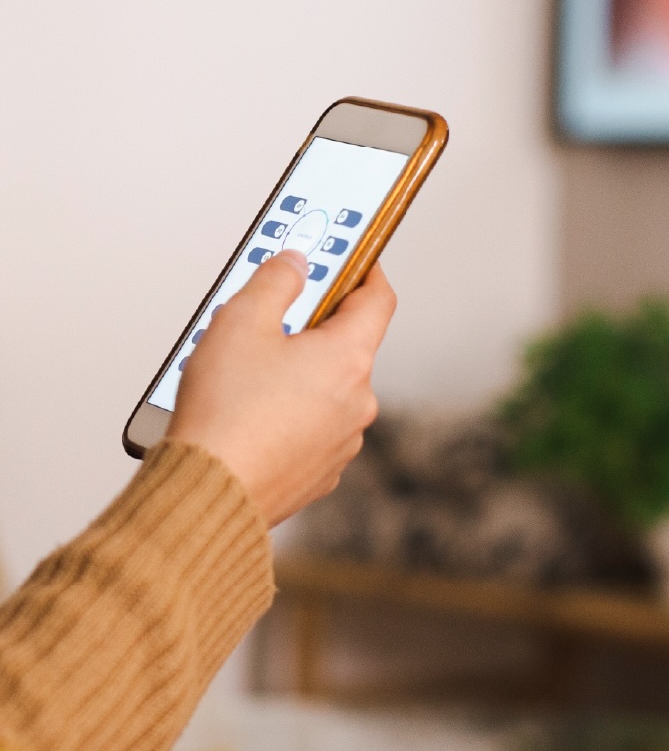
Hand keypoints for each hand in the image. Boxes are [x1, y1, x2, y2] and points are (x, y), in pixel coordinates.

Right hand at [168, 250, 396, 527]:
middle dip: (312, 327)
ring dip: (297, 374)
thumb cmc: (224, 413)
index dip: (365, 271)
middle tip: (273, 315)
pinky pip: (310, 428)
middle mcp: (358, 402)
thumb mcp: (240, 321)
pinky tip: (248, 414)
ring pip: (326, 390)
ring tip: (245, 372)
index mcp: (349, 359)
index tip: (351, 257)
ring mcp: (341, 441)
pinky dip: (288, 415)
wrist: (209, 493)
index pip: (377, 300)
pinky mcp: (318, 472)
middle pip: (345, 346)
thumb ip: (275, 281)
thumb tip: (295, 265)